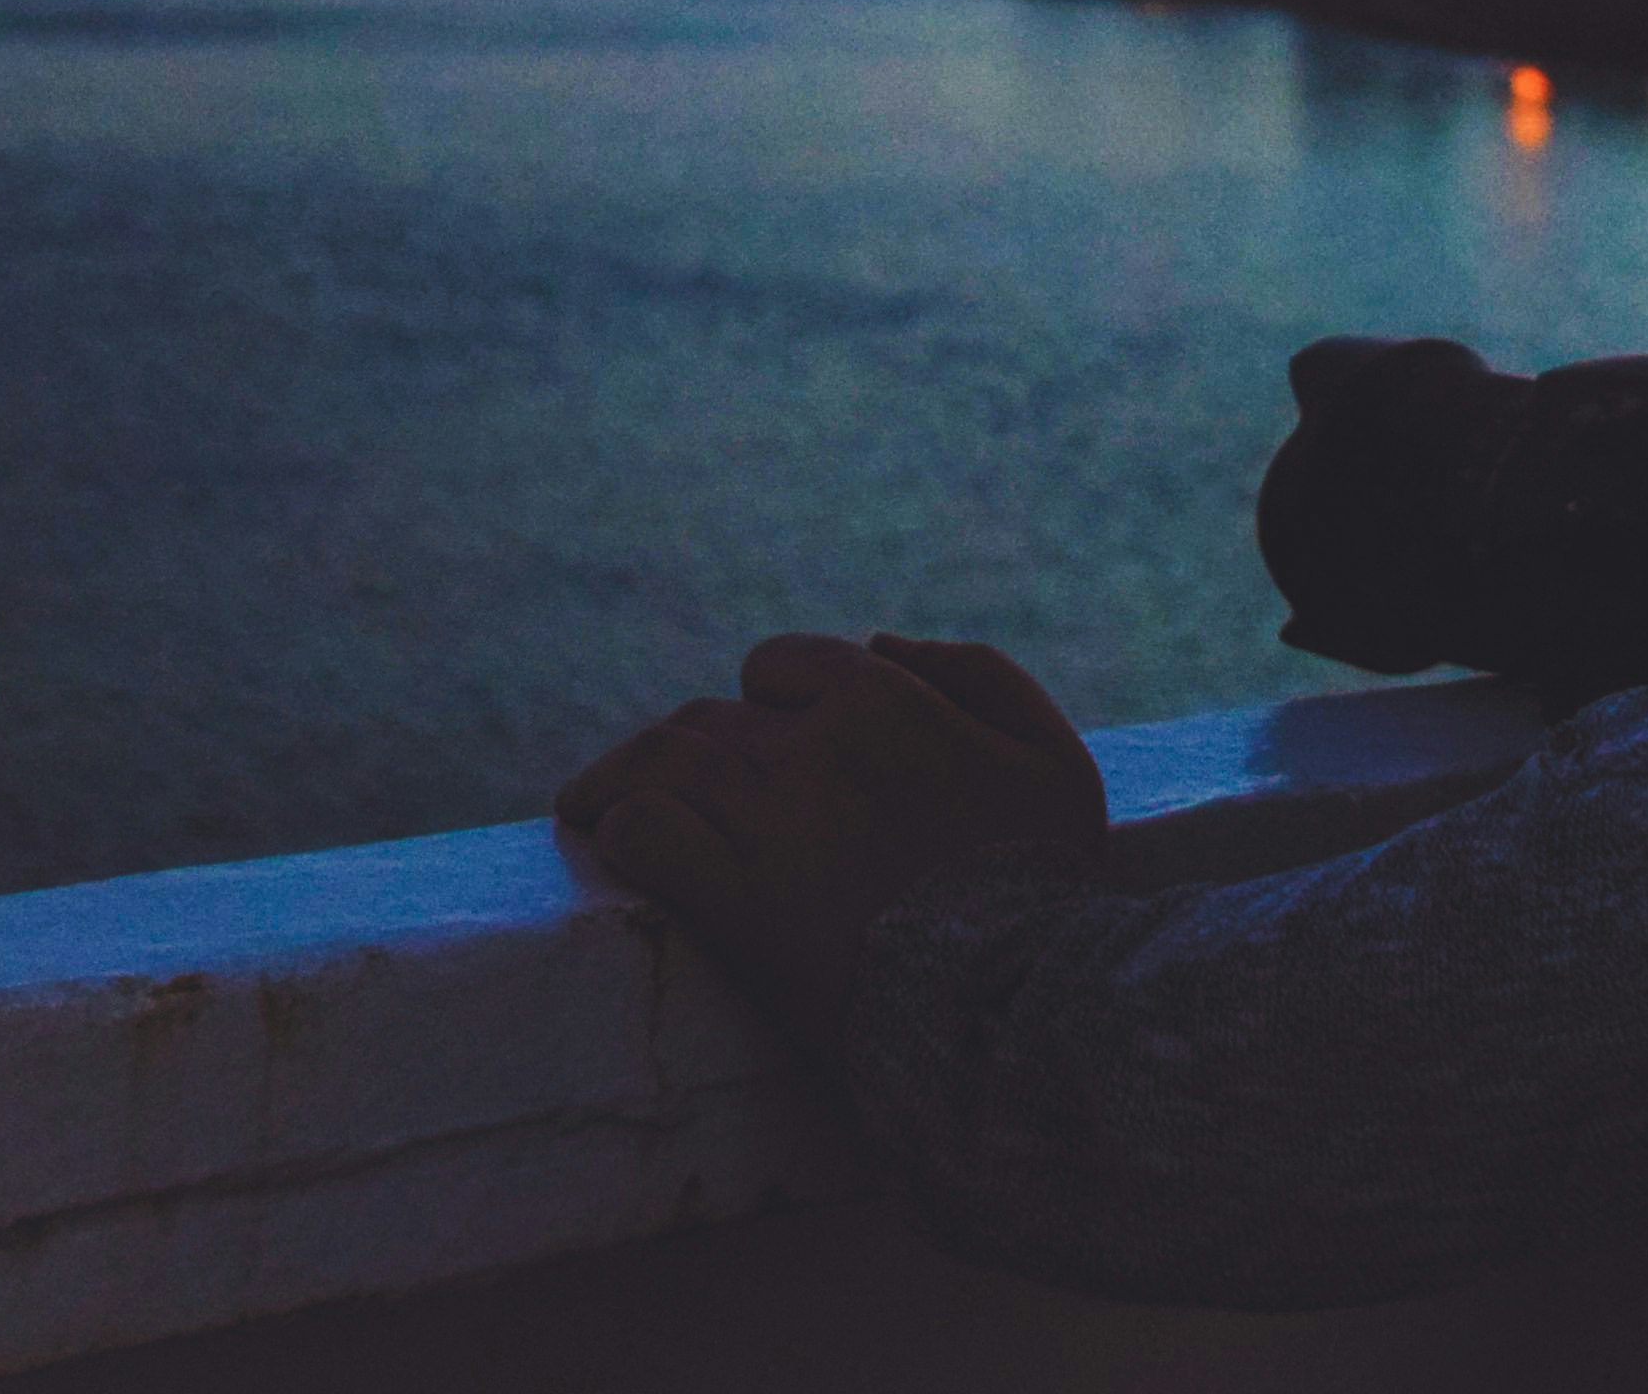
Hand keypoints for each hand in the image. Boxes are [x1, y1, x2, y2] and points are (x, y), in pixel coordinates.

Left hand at [555, 632, 1107, 1043]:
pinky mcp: (733, 899)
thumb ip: (977, 674)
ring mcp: (767, 821)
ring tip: (593, 805)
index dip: (767, 700)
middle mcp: (812, 745)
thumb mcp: (1054, 759)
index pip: (780, 665)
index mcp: (884, 701)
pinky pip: (644, 833)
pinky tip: (611, 844)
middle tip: (667, 790)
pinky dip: (620, 831)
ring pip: (661, 763)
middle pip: (709, 719)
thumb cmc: (1044, 886)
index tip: (762, 742)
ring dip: (623, 779)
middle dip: (686, 749)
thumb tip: (881, 643)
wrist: (1015, 1005)